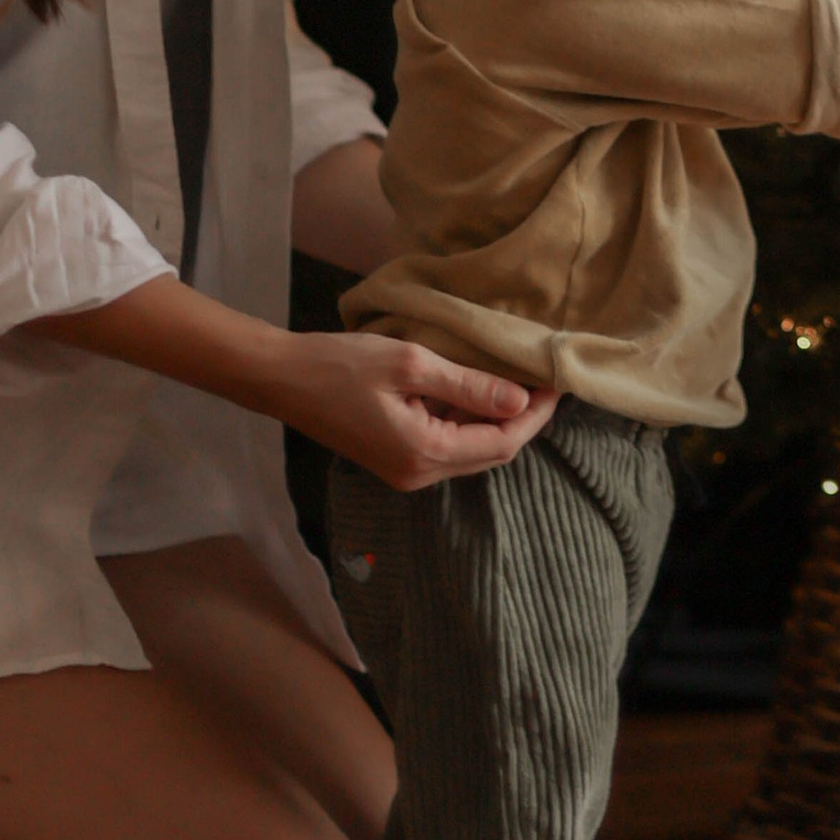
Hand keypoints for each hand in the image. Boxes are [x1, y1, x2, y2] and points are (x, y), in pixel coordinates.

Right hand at [270, 332, 559, 490]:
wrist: (283, 379)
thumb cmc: (341, 364)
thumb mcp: (412, 364)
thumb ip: (469, 386)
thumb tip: (521, 402)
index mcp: (425, 453)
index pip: (502, 443)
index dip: (535, 414)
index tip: (555, 379)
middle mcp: (419, 474)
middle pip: (491, 453)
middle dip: (523, 418)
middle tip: (543, 378)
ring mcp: (405, 471)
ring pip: (471, 451)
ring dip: (497, 419)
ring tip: (518, 378)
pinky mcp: (395, 459)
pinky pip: (447, 446)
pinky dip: (469, 421)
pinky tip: (477, 389)